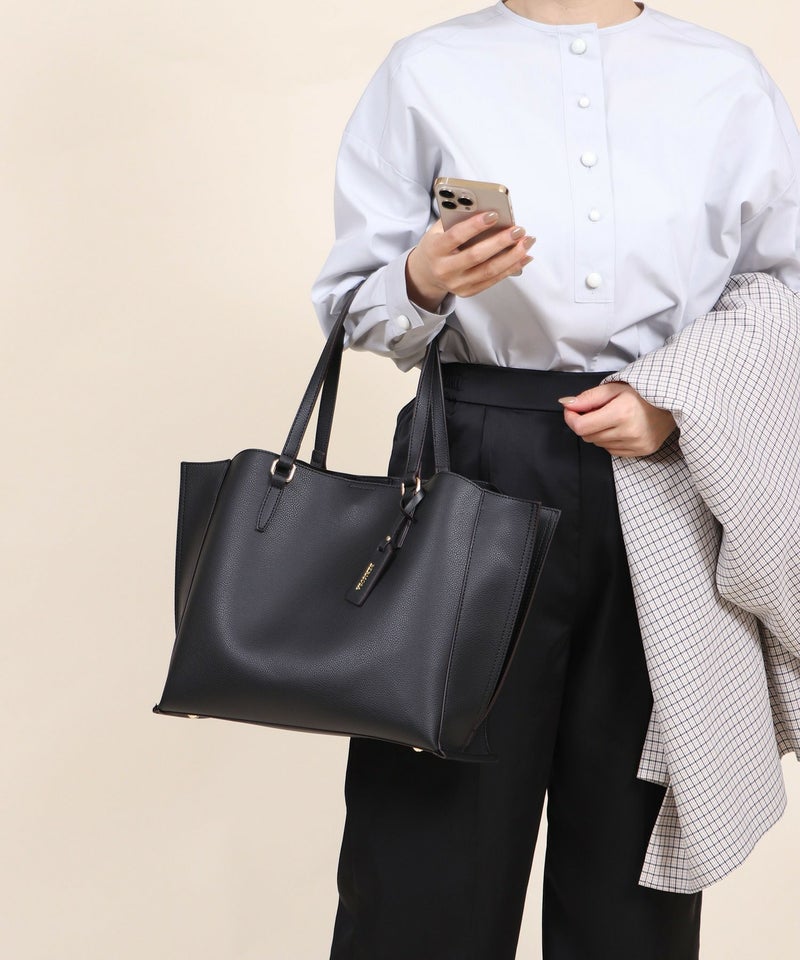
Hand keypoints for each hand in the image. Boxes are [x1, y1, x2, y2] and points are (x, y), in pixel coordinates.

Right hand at [405, 211, 535, 311]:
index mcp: (435, 249)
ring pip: (489, 271)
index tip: (494, 214)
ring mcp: (457, 283)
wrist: (426, 273)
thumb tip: (486, 207)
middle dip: (500, 242)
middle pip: (476, 256)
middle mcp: (445, 269)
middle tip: (519, 230)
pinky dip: (511, 268)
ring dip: (512, 256)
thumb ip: (457, 218)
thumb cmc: (437, 245)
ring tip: (527, 241)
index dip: (475, 226)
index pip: (455, 237)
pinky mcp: (468, 291)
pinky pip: (493, 280)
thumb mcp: (439, 229)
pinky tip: (524, 257)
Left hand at [558, 382, 676, 456]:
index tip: (571, 410)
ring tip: (612, 418)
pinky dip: (610, 440)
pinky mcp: (641, 451)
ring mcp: (636, 444)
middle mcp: (629, 432)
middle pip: (588, 436)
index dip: (571, 418)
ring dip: (599, 432)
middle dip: (586, 423)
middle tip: (596, 410)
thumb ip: (588, 398)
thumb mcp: (614, 388)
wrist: (672, 401)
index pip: (581, 426)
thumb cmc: (642, 392)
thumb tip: (566, 404)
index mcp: (621, 413)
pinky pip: (612, 450)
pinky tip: (621, 428)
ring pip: (599, 444)